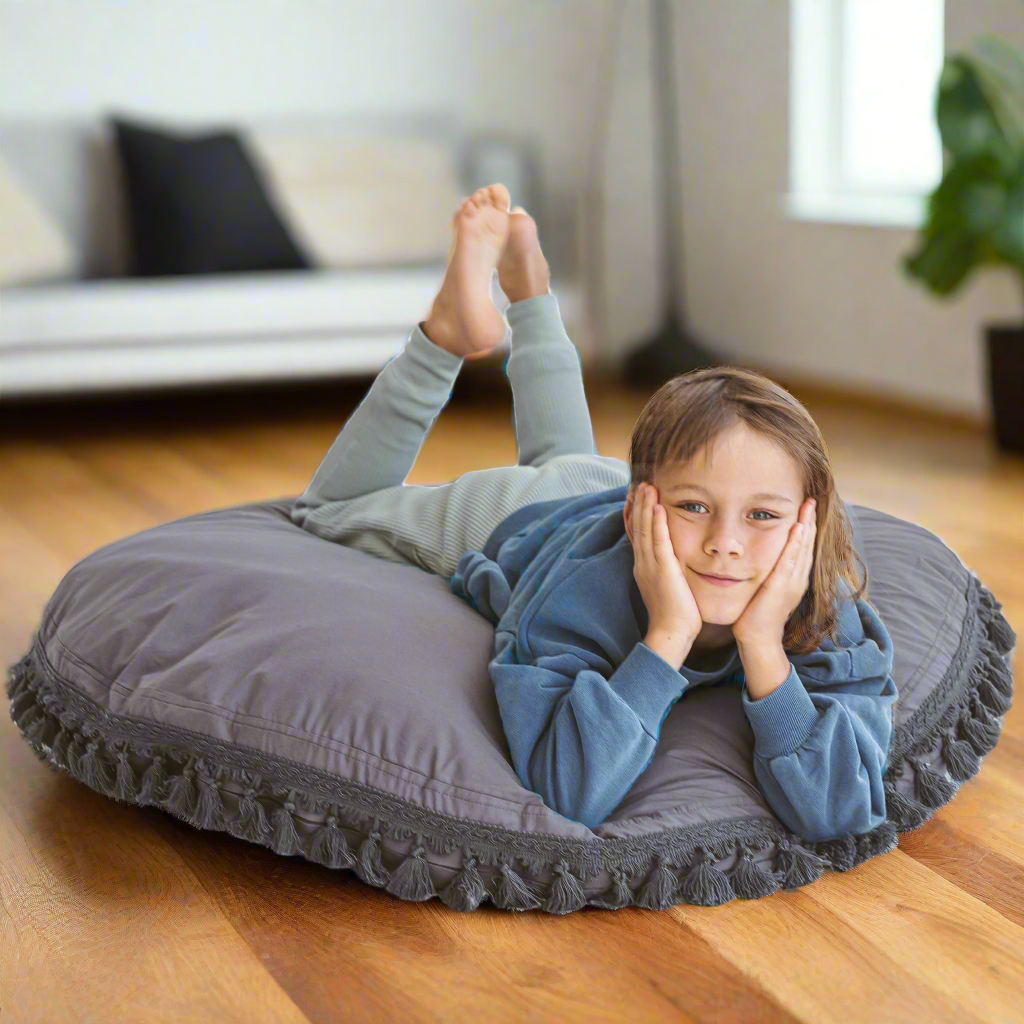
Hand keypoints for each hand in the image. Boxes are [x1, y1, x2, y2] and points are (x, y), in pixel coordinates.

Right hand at [630, 483, 701, 645]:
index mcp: (644, 566)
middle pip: (636, 527)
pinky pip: (658, 541)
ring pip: (644, 530)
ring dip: (644, 506)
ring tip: (646, 486)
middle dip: (637, 504)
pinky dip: (656, 523)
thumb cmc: (676, 614)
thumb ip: (668, 570)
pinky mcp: (662, 570)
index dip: (634, 514)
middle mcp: (643, 563)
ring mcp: (650, 566)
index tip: (634, 496)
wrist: (671, 633)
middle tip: (639, 483)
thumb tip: (673, 560)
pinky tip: (657, 507)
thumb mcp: (667, 586)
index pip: (636, 534)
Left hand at [732, 497, 816, 646]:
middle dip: (810, 521)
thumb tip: (762, 559)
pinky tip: (798, 528)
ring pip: (802, 549)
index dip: (807, 527)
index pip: (803, 547)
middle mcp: (798, 579)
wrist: (758, 640)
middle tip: (812, 499)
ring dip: (806, 526)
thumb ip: (769, 574)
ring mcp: (792, 583)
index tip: (806, 508)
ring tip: (808, 506)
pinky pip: (790, 560)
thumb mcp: (766, 589)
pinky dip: (795, 544)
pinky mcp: (781, 587)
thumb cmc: (756, 615)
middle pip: (807, 544)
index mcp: (795, 579)